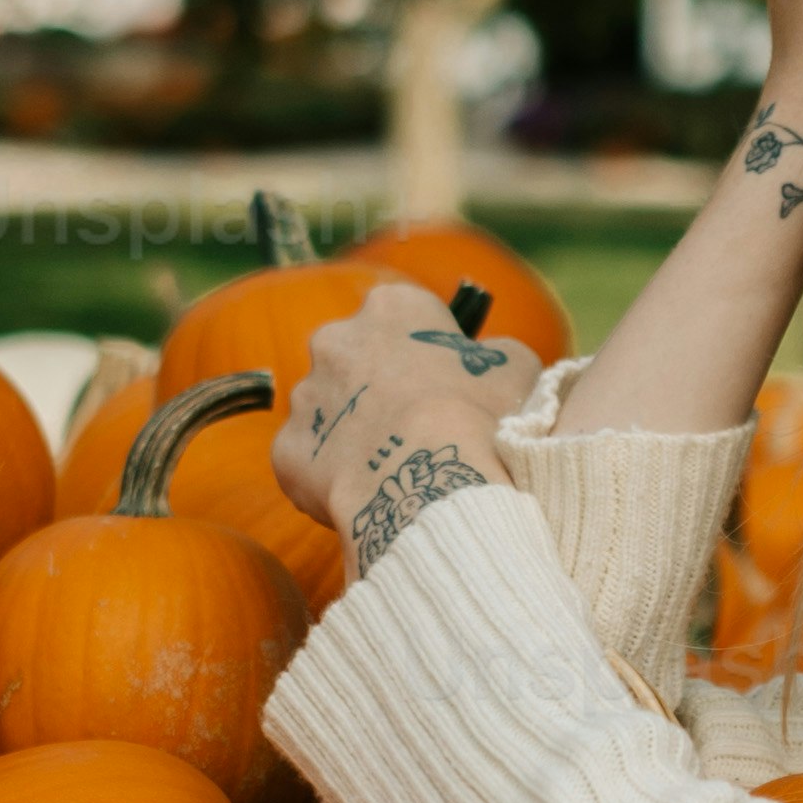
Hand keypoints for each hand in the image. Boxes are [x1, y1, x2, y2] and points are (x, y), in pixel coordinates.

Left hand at [271, 280, 532, 566]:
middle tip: (412, 427)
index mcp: (390, 308)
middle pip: (353, 359)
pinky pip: (308, 462)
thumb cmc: (482, 420)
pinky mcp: (287, 451)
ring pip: (327, 412)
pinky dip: (330, 476)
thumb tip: (484, 359)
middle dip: (375, 387)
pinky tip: (366, 494)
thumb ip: (492, 352)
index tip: (441, 383)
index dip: (423, 351)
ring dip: (352, 432)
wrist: (434, 487)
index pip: (401, 317)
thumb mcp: (515, 367)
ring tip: (392, 467)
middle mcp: (334, 340)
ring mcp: (305, 398)